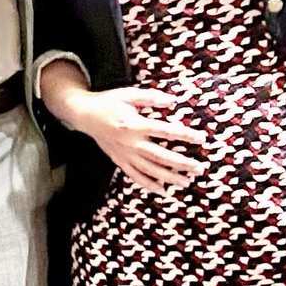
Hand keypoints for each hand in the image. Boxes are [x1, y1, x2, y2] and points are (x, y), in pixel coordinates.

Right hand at [62, 86, 207, 194]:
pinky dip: (149, 185)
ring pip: (150, 170)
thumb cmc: (109, 102)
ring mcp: (125, 155)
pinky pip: (136, 176)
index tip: (201, 138)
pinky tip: (163, 191)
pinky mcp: (119, 161)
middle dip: (182, 163)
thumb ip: (151, 97)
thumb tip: (172, 100)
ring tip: (186, 182)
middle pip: (161, 156)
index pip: (165, 131)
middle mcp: (131, 143)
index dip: (184, 135)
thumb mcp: (129, 94)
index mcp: (135, 125)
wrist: (85, 115)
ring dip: (169, 177)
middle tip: (200, 168)